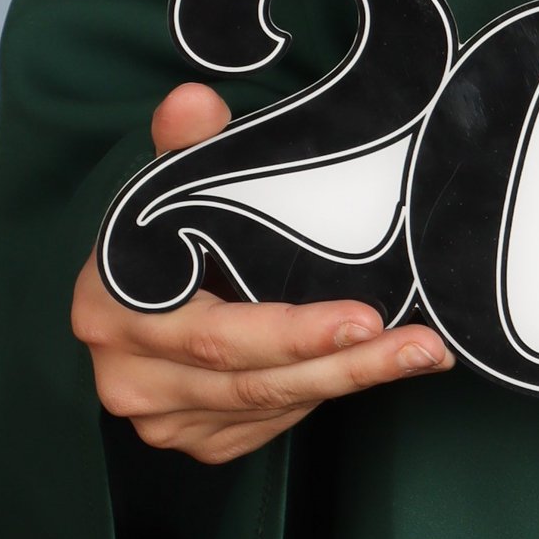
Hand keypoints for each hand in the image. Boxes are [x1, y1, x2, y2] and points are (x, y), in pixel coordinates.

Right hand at [70, 80, 449, 464]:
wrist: (137, 291)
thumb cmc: (165, 231)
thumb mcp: (172, 181)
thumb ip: (186, 143)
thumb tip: (193, 99)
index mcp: (116, 307)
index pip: (218, 334)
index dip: (295, 332)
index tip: (367, 317)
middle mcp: (127, 375)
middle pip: (255, 382)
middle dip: (348, 364)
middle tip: (421, 343)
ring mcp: (158, 416)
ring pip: (270, 408)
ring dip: (351, 382)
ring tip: (422, 352)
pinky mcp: (190, 439)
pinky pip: (267, 426)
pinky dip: (320, 398)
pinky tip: (370, 368)